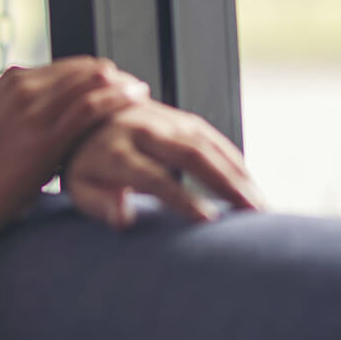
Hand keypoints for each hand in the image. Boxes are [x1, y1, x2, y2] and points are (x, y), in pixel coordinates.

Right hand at [0, 56, 137, 284]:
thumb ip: (4, 105)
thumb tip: (20, 101)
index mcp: (9, 82)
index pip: (64, 66)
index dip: (92, 73)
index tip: (111, 83)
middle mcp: (22, 89)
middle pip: (81, 68)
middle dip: (112, 75)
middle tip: (133, 87)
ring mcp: (34, 111)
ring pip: (90, 81)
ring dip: (121, 84)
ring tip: (139, 93)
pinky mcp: (46, 138)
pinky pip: (91, 107)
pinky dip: (116, 101)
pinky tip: (134, 104)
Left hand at [64, 96, 263, 228]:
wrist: (89, 118)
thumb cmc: (85, 166)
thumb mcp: (81, 189)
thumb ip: (100, 205)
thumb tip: (124, 219)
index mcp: (116, 152)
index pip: (153, 177)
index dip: (181, 198)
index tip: (207, 221)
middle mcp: (144, 131)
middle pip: (191, 155)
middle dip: (225, 184)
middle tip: (252, 214)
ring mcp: (166, 121)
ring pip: (208, 144)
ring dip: (237, 173)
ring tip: (259, 205)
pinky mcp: (182, 119)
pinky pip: (214, 139)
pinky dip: (235, 161)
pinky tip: (250, 184)